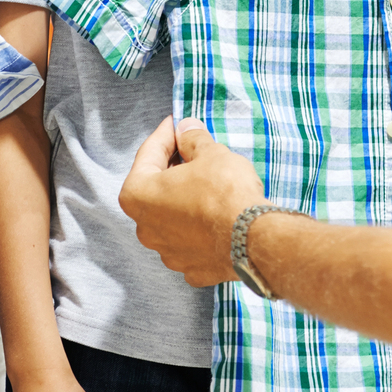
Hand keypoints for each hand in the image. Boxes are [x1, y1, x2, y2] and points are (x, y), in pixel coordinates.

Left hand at [120, 117, 265, 286]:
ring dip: (185, 201)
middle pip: (156, 189)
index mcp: (138, 194)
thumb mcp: (211, 154)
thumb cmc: (226, 193)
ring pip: (172, 218)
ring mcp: (167, 252)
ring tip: (209, 186)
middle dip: (173, 170)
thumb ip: (192, 139)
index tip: (177, 123)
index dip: (166, 134)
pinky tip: (217, 217)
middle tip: (194, 153)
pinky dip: (200, 228)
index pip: (148, 154)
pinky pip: (191, 241)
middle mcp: (145, 227)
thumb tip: (186, 129)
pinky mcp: (191, 268)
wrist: (253, 239)